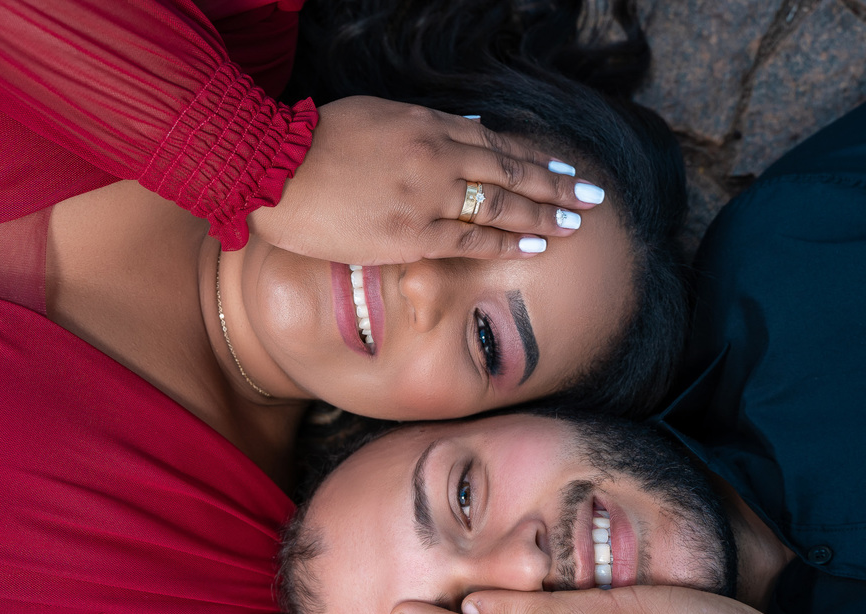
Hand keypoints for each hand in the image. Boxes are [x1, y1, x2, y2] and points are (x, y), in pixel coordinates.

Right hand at [248, 96, 603, 264]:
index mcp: (427, 125)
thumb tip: (472, 129)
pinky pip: (468, 239)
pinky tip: (534, 246)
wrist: (272, 169)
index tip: (565, 169)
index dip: (535, 158)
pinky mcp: (409, 235)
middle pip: (510, 172)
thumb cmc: (314, 141)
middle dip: (557, 186)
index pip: (496, 144)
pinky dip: (505, 242)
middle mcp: (436, 157)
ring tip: (575, 225)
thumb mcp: (375, 114)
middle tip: (592, 197)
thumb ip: (426, 125)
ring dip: (543, 215)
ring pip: (499, 206)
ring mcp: (426, 197)